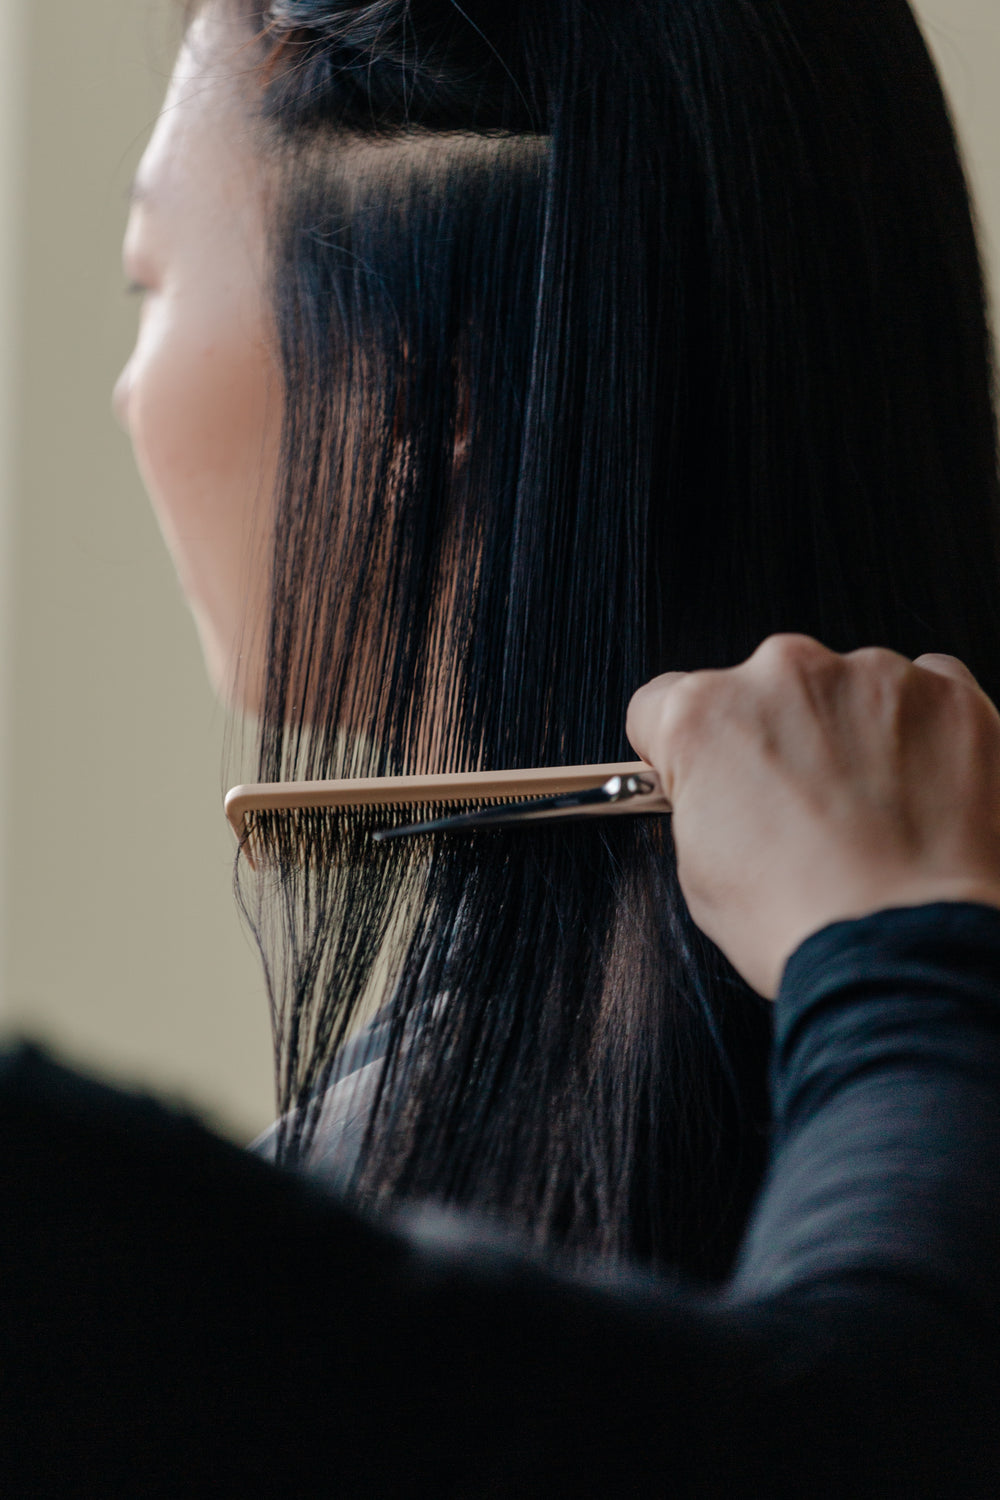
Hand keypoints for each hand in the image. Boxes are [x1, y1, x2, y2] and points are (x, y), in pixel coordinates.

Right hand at [626, 635, 999, 997]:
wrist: (907, 952)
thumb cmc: (804, 923)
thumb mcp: (700, 871)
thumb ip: (703, 799)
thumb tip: (723, 791)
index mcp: (704, 715)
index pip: (666, 702)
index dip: (687, 746)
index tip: (710, 770)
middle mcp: (784, 673)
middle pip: (768, 688)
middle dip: (781, 737)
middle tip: (803, 808)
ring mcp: (872, 677)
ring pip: (850, 689)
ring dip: (853, 733)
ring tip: (872, 814)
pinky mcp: (949, 694)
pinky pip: (929, 693)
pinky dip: (924, 733)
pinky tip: (921, 794)